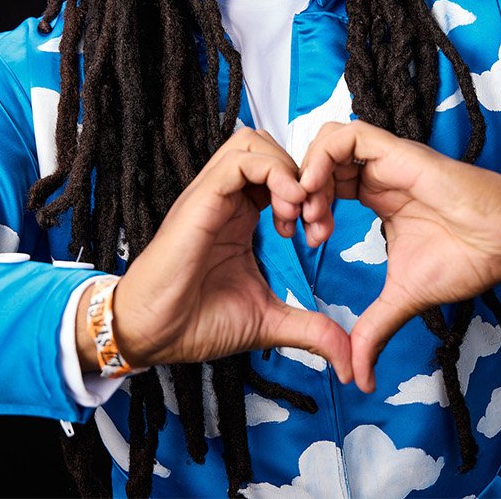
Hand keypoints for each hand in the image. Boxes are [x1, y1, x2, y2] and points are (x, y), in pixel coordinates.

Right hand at [101, 127, 353, 382]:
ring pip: (254, 143)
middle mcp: (225, 199)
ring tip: (299, 213)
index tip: (318, 235)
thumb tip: (348, 357)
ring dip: (287, 170)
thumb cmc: (196, 323)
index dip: (309, 193)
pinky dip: (272, 174)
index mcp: (239, 216)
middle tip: (313, 219)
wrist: (152, 335)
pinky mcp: (200, 199)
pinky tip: (286, 212)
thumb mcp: (268, 322)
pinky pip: (240, 161)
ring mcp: (211, 195)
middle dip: (302, 174)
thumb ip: (310, 330)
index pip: (278, 174)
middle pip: (268, 147)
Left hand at [292, 119, 500, 392]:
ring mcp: (386, 160)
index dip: (303, 207)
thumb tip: (361, 378)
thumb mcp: (403, 298)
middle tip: (296, 229)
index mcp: (375, 195)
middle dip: (296, 192)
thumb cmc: (465, 260)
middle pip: (317, 161)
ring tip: (310, 215)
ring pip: (326, 141)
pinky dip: (322, 158)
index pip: (323, 185)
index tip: (302, 242)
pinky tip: (318, 192)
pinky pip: (347, 135)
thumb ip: (375, 330)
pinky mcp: (397, 151)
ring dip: (306, 173)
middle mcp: (377, 173)